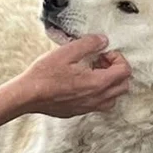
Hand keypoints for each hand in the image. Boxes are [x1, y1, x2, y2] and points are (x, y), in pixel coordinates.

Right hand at [0, 36, 130, 129]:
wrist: (28, 95)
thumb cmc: (44, 75)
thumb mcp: (66, 52)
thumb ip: (89, 44)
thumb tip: (103, 40)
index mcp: (97, 83)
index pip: (125, 71)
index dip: (118, 58)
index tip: (104, 53)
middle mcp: (96, 98)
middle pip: (123, 86)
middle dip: (117, 71)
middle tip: (101, 61)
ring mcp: (88, 108)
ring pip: (113, 98)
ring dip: (110, 84)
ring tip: (94, 73)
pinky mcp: (79, 111)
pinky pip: (99, 104)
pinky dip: (99, 93)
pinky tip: (83, 83)